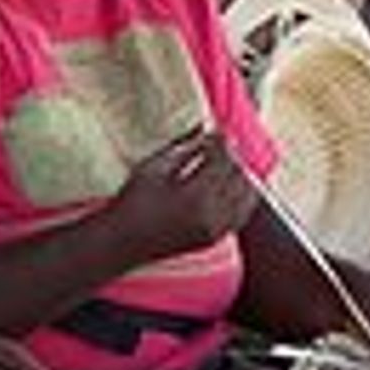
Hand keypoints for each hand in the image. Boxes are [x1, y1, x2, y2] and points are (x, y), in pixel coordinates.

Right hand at [101, 129, 257, 261]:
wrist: (122, 243)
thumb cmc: (132, 202)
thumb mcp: (154, 167)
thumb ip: (184, 146)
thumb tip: (206, 126)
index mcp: (196, 196)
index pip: (222, 159)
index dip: (222, 141)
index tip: (218, 130)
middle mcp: (212, 215)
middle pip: (238, 175)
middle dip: (232, 156)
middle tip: (220, 146)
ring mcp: (216, 230)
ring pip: (247, 195)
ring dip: (240, 175)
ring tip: (225, 165)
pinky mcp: (215, 239)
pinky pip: (242, 214)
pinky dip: (242, 197)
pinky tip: (230, 186)